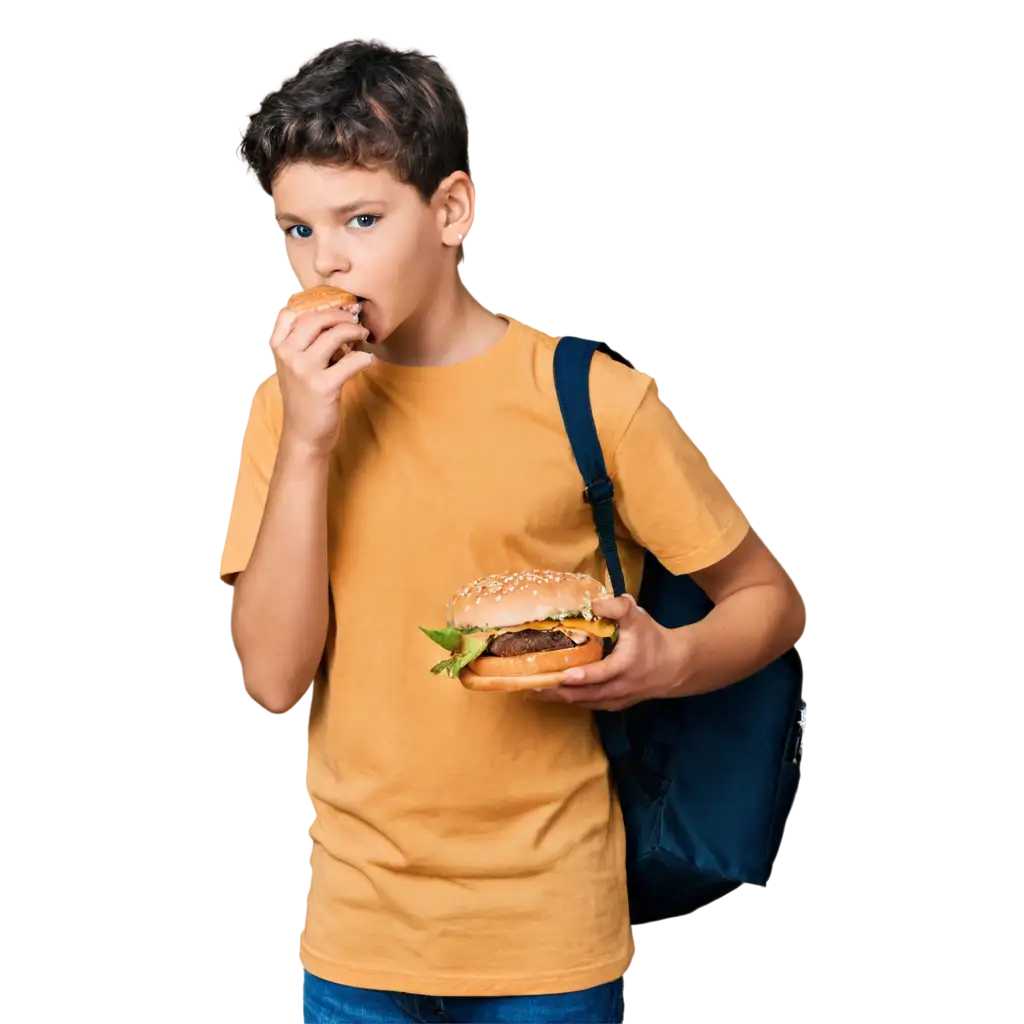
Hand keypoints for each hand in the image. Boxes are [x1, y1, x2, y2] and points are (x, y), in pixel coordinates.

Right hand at [268, 304, 373, 455]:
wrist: (304, 434)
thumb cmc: (305, 397)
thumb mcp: (295, 367)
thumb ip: (306, 343)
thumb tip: (336, 318)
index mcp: (278, 348)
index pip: (292, 313)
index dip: (316, 305)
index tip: (335, 306)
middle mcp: (287, 356)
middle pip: (315, 319)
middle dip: (340, 315)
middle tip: (355, 320)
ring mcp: (304, 371)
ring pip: (333, 335)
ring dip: (354, 331)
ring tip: (363, 335)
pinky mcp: (323, 386)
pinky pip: (351, 361)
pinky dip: (364, 357)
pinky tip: (368, 360)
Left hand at [530, 594, 691, 711]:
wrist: (676, 666)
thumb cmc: (653, 639)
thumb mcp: (638, 618)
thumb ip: (617, 607)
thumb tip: (592, 602)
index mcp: (625, 666)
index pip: (602, 673)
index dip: (583, 676)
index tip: (563, 675)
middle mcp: (620, 687)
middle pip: (587, 695)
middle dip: (560, 692)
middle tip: (534, 686)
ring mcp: (618, 698)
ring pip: (586, 703)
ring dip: (563, 698)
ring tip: (538, 692)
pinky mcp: (617, 703)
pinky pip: (592, 705)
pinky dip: (574, 701)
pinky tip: (557, 696)